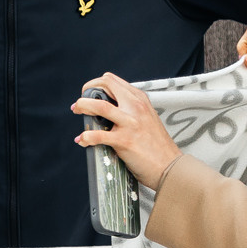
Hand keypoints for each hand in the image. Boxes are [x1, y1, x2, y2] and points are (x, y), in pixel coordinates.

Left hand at [73, 72, 180, 189]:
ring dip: (82, 106)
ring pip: (99, 106)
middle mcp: (135, 107)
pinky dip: (86, 137)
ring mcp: (130, 123)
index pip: (112, 81)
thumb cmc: (157, 146)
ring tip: (76, 111)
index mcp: (140, 100)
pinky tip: (82, 140)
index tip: (89, 93)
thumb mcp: (147, 117)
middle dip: (86, 92)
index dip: (96, 84)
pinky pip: (98, 135)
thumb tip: (106, 109)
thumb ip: (130, 109)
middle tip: (79, 103)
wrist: (170, 167)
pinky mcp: (124, 140)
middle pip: (105, 86)